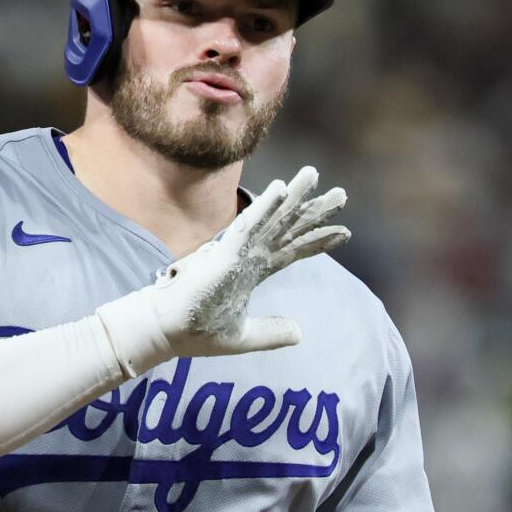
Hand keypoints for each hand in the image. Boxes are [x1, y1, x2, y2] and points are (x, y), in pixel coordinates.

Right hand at [96, 165, 348, 373]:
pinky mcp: (224, 254)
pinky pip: (248, 226)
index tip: (344, 233)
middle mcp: (248, 256)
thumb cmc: (196, 331)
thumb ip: (271, 332)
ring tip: (314, 175)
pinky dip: (266, 207)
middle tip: (342, 195)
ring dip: (295, 197)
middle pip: (289, 229)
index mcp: (252, 271)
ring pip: (273, 219)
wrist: (166, 333)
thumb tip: (300, 332)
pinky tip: (282, 188)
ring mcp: (237, 252)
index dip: (318, 241)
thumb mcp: (243, 336)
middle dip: (316, 212)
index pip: (293, 251)